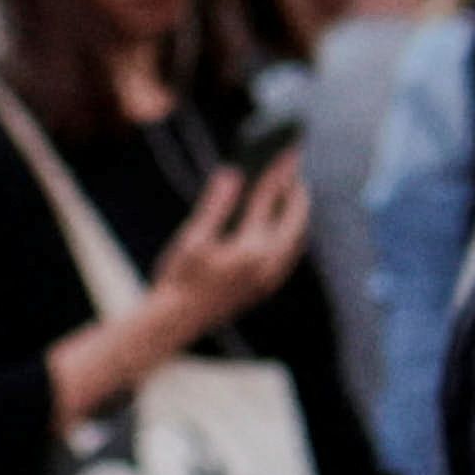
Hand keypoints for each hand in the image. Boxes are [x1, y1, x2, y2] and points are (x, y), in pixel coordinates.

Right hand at [147, 157, 308, 340]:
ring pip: (296, 239)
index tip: (285, 153)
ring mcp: (270, 277)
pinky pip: (289, 254)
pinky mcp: (266, 286)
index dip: (277, 173)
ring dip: (297, 214)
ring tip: (293, 192)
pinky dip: (290, 234)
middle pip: (294, 220)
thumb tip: (233, 174)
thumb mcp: (192, 238)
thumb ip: (216, 205)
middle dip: (296, 192)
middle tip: (295, 168)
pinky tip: (282, 225)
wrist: (177, 321)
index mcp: (249, 249)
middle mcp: (267, 264)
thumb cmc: (179, 278)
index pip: (269, 201)